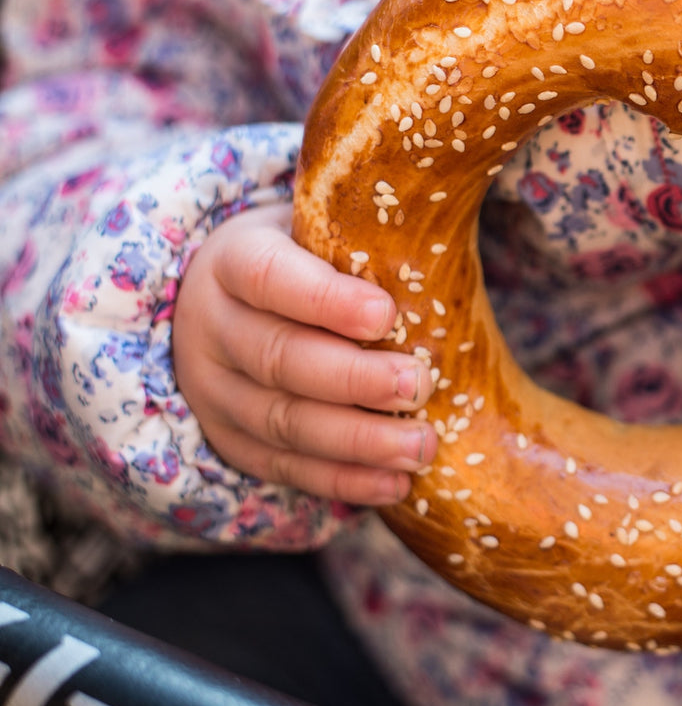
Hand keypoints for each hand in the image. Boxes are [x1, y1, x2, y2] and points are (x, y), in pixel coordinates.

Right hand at [174, 204, 434, 504]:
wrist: (229, 299)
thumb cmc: (304, 256)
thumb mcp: (318, 227)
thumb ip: (365, 234)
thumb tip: (447, 222)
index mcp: (232, 260)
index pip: (268, 277)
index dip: (325, 298)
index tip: (386, 314)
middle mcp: (211, 327)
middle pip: (279, 358)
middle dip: (354, 380)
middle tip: (418, 385)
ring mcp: (215, 391)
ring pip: (282, 422)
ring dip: (357, 441)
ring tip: (422, 445)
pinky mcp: (231, 440)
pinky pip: (285, 468)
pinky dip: (343, 480)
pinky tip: (395, 484)